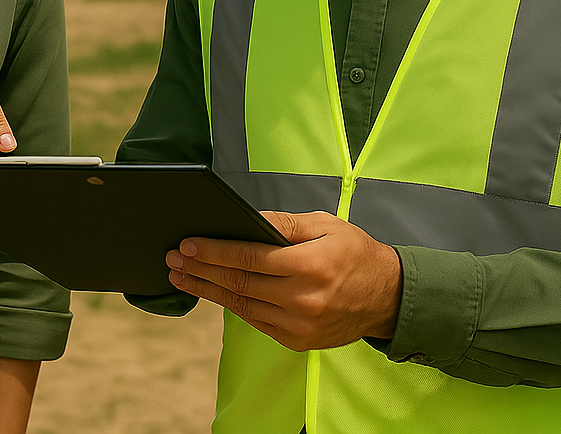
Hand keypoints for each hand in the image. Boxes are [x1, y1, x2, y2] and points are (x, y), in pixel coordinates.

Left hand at [166, 210, 400, 351]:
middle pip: (240, 283)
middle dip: (202, 269)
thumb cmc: (356, 254)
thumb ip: (285, 223)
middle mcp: (303, 300)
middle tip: (173, 259)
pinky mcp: (297, 341)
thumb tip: (248, 219)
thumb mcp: (326, 225)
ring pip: (242, 305)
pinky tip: (213, 292)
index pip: (250, 258)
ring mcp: (299, 325)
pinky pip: (256, 320)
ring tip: (182, 277)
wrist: (388, 297)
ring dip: (208, 290)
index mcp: (310, 266)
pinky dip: (232, 305)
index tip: (187, 244)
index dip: (214, 251)